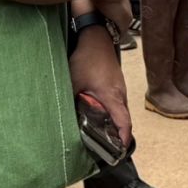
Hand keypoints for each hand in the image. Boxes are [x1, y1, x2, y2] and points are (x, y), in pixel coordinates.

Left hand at [68, 25, 131, 147]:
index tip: (119, 152)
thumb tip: (64, 118)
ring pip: (121, 109)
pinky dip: (112, 111)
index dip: (122, 138)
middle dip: (118, 134)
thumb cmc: (86, 58)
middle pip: (124, 118)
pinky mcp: (116, 81)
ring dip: (115, 121)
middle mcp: (120, 93)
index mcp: (112, 95)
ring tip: (103, 133)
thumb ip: (72, 100)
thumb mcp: (74, 81)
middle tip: (107, 147)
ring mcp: (120, 86)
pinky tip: (100, 113)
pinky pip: (118, 101)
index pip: (124, 122)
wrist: (96, 36)